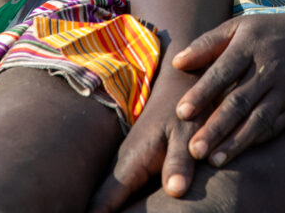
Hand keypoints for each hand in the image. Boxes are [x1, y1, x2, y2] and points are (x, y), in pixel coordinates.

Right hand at [89, 68, 205, 211]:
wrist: (181, 85)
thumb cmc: (187, 111)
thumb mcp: (187, 135)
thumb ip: (179, 162)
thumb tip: (175, 191)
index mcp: (130, 163)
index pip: (100, 205)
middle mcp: (121, 165)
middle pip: (98, 205)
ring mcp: (125, 164)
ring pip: (105, 198)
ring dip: (100, 209)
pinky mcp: (133, 164)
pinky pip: (117, 191)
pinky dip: (111, 204)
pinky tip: (113, 207)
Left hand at [172, 12, 284, 167]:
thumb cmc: (268, 32)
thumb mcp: (238, 26)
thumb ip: (208, 44)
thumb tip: (177, 63)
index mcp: (249, 45)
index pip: (223, 71)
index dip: (202, 93)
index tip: (181, 113)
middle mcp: (268, 68)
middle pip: (239, 101)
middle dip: (216, 127)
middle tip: (193, 150)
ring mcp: (284, 89)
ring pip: (258, 119)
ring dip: (235, 142)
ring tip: (213, 161)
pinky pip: (275, 126)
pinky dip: (256, 140)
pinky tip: (239, 153)